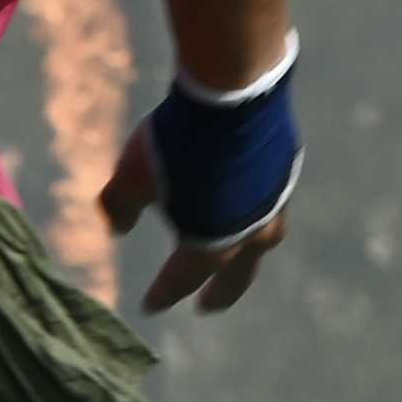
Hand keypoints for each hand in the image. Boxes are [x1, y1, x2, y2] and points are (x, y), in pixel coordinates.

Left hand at [95, 129, 289, 316]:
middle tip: (209, 306)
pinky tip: (249, 201)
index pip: (184, 279)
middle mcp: (250, 231)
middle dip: (221, 293)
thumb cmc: (176, 142)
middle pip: (238, 275)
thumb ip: (120, 207)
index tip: (150, 307)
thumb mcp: (131, 177)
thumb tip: (116, 226)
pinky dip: (257, 212)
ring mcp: (274, 201)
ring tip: (239, 255)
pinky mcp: (285, 169)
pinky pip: (272, 202)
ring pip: (264, 241)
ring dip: (248, 255)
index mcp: (212, 244)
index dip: (164, 294)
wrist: (235, 94)